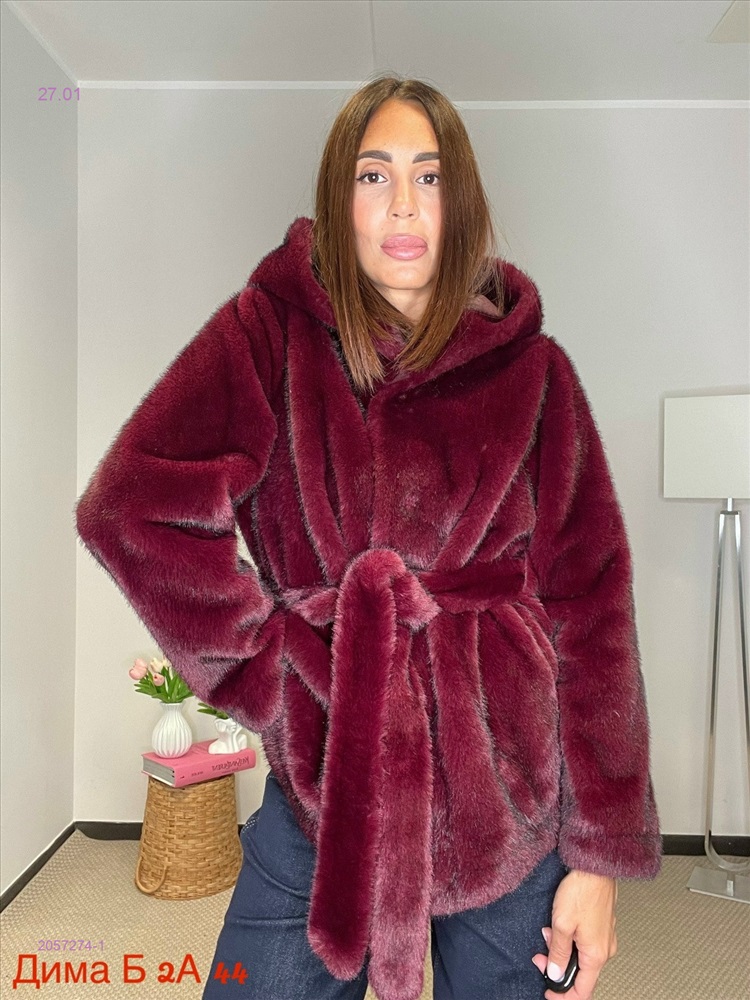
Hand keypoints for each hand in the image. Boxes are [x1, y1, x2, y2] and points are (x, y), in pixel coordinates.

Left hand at [530, 869, 617, 998]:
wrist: (595, 866)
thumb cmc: (581, 891)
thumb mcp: (561, 924)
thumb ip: (558, 953)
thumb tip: (555, 974)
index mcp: (596, 955)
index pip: (582, 990)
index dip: (563, 995)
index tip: (548, 991)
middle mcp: (605, 949)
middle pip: (579, 973)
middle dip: (556, 967)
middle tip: (539, 957)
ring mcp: (605, 937)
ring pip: (580, 956)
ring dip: (560, 950)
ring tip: (548, 933)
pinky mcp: (602, 925)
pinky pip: (584, 943)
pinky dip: (568, 940)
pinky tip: (558, 925)